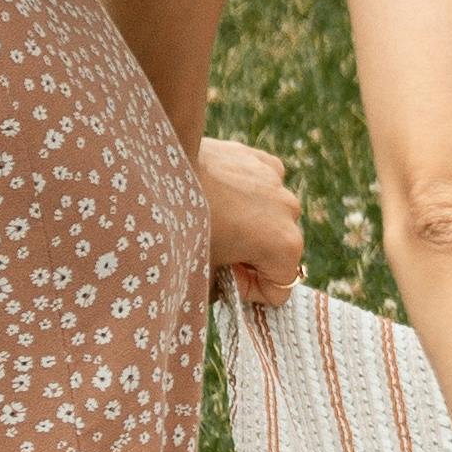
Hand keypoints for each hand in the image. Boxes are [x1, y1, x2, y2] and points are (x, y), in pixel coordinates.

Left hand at [193, 136, 306, 303]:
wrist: (161, 166)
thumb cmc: (181, 225)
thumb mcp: (197, 272)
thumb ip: (217, 291)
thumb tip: (221, 288)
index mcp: (284, 247)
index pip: (278, 291)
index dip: (248, 291)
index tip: (222, 279)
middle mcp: (291, 213)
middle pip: (277, 253)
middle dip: (250, 258)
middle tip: (214, 251)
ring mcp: (278, 183)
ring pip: (270, 219)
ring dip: (250, 226)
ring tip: (212, 219)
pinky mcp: (261, 160)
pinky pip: (262, 189)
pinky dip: (245, 195)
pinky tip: (217, 192)